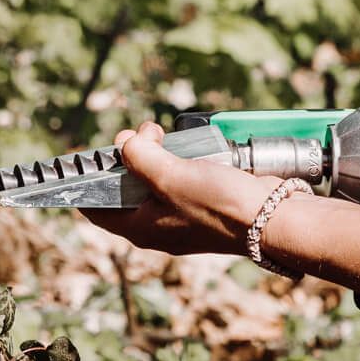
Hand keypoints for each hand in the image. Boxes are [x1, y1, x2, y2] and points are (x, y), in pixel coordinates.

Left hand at [80, 122, 287, 260]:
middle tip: (142, 134)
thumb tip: (125, 144)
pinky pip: (179, 178)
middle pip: (126, 188)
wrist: (271, 218)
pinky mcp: (203, 203)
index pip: (96, 209)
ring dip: (153, 153)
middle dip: (128, 156)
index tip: (89, 156)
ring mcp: (182, 215)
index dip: (87, 182)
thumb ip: (140, 158)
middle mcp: (157, 225)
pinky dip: (177, 160)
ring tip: (160, 133)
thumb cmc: (217, 204)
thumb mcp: (169, 176)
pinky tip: (185, 145)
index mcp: (140, 228)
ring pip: (154, 180)